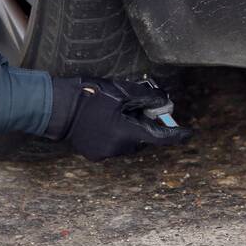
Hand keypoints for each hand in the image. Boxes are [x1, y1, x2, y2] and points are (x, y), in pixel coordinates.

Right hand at [47, 78, 191, 160]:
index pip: (160, 137)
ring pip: (128, 144)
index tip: (188, 133)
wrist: (57, 107)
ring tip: (119, 112)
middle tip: (140, 108)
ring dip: (129, 131)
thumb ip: (148, 98)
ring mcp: (105, 154)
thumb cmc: (90, 95)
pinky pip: (113, 146)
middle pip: (143, 140)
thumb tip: (165, 102)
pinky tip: (105, 121)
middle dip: (145, 125)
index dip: (177, 135)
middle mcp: (118, 148)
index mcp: (128, 133)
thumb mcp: (122, 91)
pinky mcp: (94, 154)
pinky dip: (115, 136)